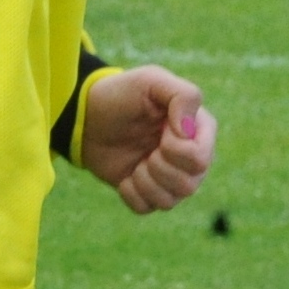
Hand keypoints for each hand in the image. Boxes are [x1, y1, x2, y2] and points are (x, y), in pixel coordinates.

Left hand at [80, 65, 217, 214]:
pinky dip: (132, 194)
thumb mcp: (152, 81)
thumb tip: (189, 133)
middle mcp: (190, 157)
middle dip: (160, 168)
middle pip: (189, 185)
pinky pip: (148, 208)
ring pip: (170, 201)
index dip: (176, 150)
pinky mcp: (148, 192)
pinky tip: (126, 176)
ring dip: (145, 182)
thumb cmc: (122, 94)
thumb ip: (183, 96)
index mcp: (198, 130)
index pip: (200, 158)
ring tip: (136, 164)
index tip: (160, 129)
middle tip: (148, 150)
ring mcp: (170, 177)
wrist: (87, 117)